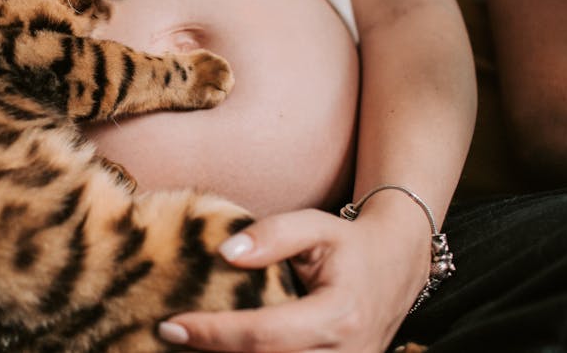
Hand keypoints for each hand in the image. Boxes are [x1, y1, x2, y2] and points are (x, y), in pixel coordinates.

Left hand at [159, 201, 430, 351]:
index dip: (213, 333)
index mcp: (339, 315)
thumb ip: (273, 234)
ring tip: (189, 347)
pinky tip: (220, 351)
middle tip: (168, 338)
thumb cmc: (350, 244)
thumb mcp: (316, 225)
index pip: (262, 334)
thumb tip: (226, 253)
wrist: (398, 266)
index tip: (170, 325)